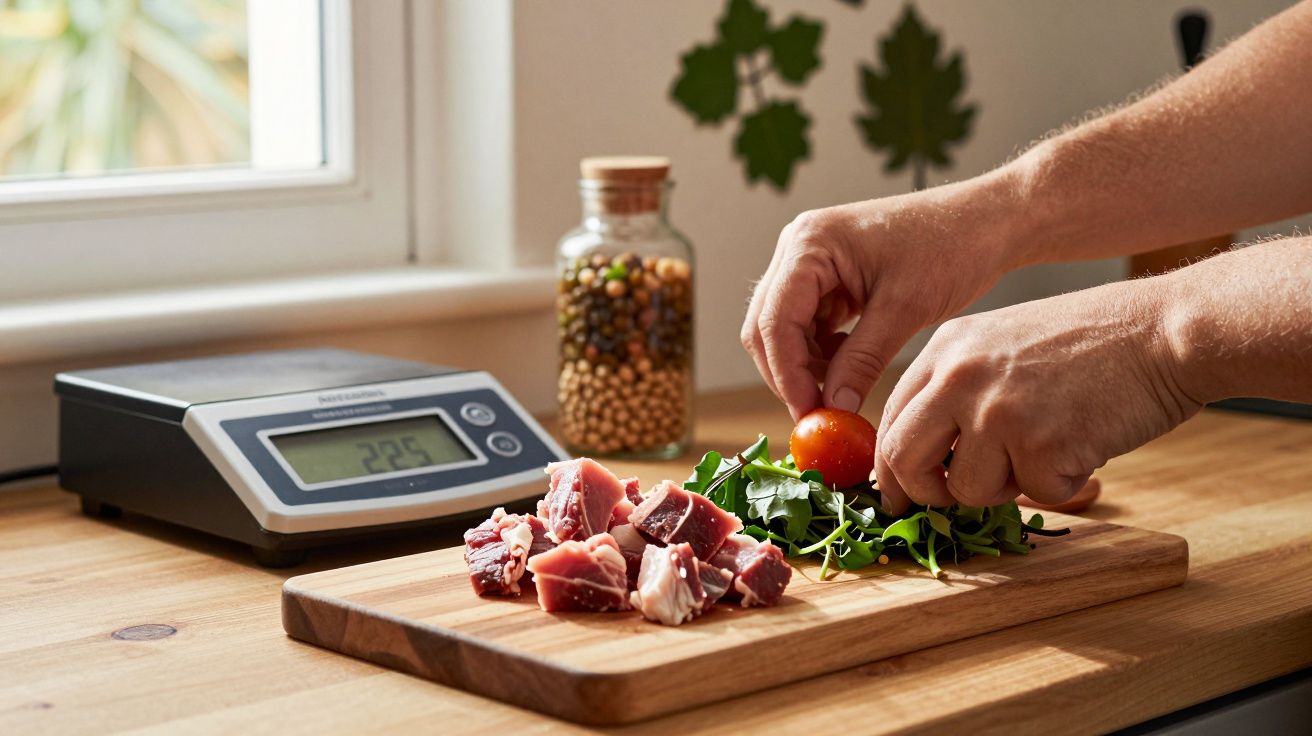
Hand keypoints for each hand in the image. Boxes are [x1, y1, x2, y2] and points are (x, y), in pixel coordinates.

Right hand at [741, 176, 1021, 420]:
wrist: (985, 221)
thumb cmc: (951, 246)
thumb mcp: (905, 309)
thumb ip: (862, 359)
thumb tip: (833, 407)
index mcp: (810, 243)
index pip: (775, 321)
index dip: (787, 374)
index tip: (810, 414)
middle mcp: (797, 248)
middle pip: (767, 326)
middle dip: (790, 374)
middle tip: (821, 415)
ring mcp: (808, 262)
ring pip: (783, 330)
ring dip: (806, 366)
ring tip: (845, 387)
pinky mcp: (826, 278)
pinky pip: (806, 325)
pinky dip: (822, 353)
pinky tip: (852, 363)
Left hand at [874, 279, 1198, 513]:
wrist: (1165, 330)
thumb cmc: (1092, 342)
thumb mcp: (1002, 344)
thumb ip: (956, 390)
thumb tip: (918, 460)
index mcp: (945, 349)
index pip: (890, 420)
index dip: (891, 468)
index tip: (899, 493)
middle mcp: (959, 377)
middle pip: (903, 459)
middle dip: (923, 493)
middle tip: (948, 501)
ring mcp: (997, 411)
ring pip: (967, 490)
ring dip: (1006, 488)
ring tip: (1048, 443)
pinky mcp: (1041, 445)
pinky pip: (1035, 495)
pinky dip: (1063, 482)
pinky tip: (1086, 439)